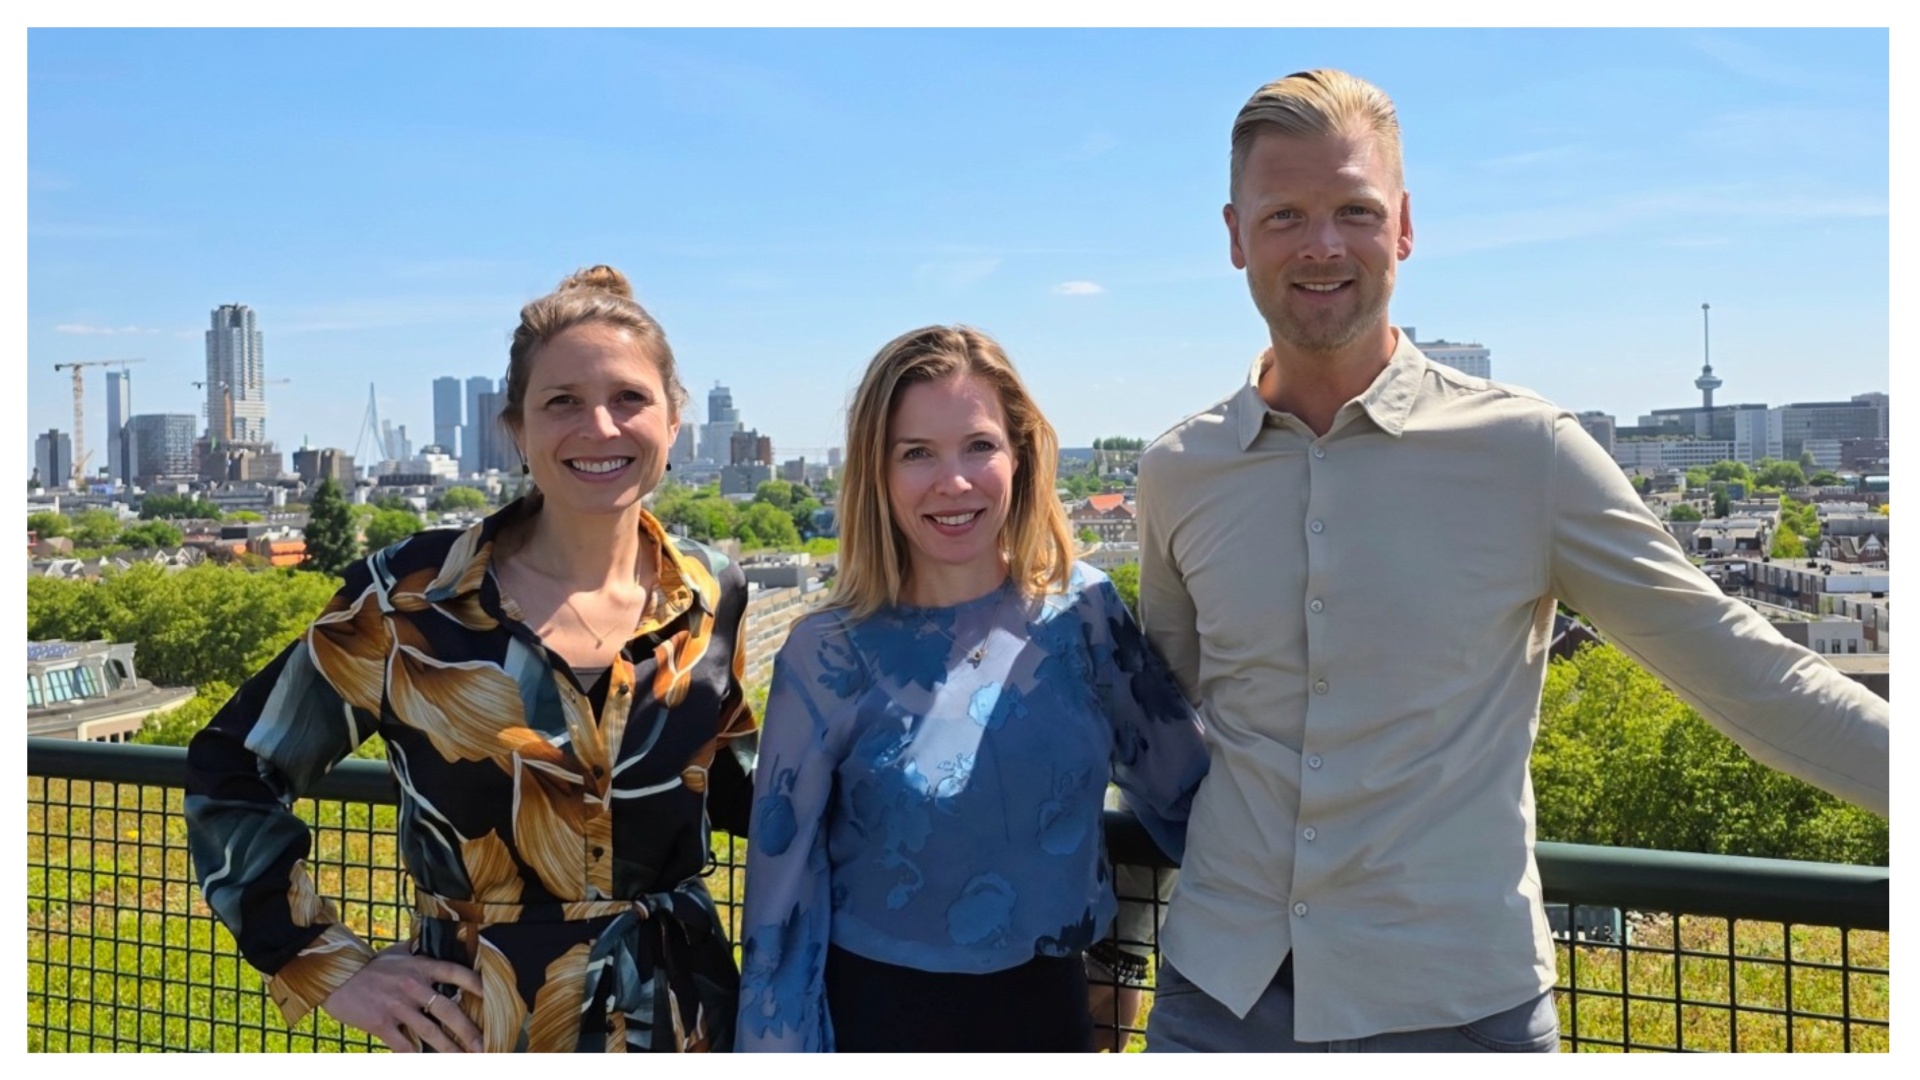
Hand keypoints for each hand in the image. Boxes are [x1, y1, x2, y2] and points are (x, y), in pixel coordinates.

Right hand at [320, 942, 485, 1052]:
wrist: (337, 977)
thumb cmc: (371, 965)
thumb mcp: (400, 952)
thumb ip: (422, 952)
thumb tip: (447, 942)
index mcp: (420, 966)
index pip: (456, 973)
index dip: (476, 985)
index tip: (491, 998)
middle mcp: (412, 985)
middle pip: (448, 1010)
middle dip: (469, 1031)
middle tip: (485, 1045)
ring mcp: (397, 1005)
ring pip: (430, 1032)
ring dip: (449, 1049)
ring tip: (464, 1060)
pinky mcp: (381, 1023)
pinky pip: (403, 1045)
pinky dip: (416, 1056)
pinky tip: (426, 1063)